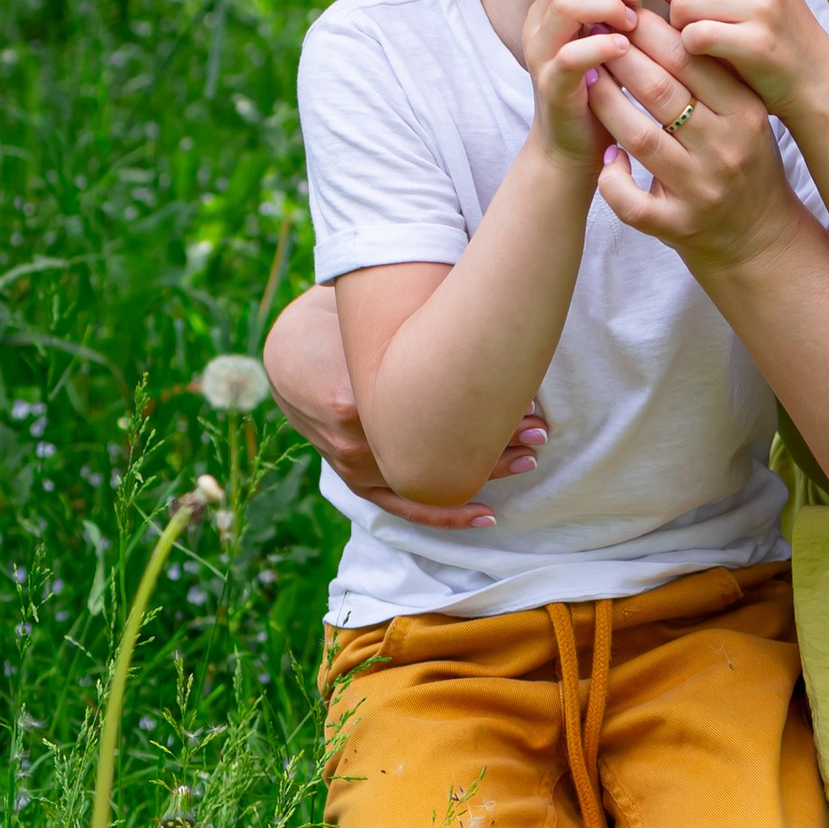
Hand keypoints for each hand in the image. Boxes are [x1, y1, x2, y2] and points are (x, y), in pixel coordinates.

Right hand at [259, 284, 544, 526]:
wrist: (289, 354)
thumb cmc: (339, 326)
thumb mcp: (368, 318)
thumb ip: (408, 323)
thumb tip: (481, 311)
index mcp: (351, 400)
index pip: (431, 418)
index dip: (484, 414)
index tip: (528, 403)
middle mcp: (350, 440)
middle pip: (433, 453)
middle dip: (493, 443)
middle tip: (539, 432)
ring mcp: (350, 465)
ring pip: (425, 482)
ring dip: (481, 473)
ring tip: (528, 460)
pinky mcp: (354, 479)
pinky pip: (402, 505)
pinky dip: (444, 514)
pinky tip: (486, 516)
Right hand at [521, 0, 647, 168]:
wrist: (574, 148)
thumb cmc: (603, 89)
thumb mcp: (610, 38)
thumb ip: (620, 7)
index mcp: (550, 10)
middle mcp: (539, 26)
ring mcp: (541, 56)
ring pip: (565, 4)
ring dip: (607, 7)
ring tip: (633, 25)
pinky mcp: (551, 86)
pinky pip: (570, 55)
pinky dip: (602, 46)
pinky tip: (625, 50)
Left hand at [586, 23, 808, 276]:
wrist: (761, 236)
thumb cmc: (745, 159)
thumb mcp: (746, 111)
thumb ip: (716, 72)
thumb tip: (668, 13)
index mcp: (745, 112)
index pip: (690, 59)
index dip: (649, 32)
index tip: (622, 13)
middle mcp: (725, 148)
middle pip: (660, 91)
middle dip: (619, 57)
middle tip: (593, 33)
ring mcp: (701, 190)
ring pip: (638, 137)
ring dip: (606, 104)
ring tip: (588, 78)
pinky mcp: (678, 225)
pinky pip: (631, 200)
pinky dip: (611, 177)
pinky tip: (605, 155)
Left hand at [645, 0, 828, 117]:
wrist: (812, 75)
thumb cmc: (765, 27)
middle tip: (681, 11)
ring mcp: (762, 5)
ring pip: (682, 2)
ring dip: (678, 23)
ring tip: (698, 32)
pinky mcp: (756, 42)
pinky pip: (694, 35)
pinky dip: (690, 47)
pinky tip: (705, 52)